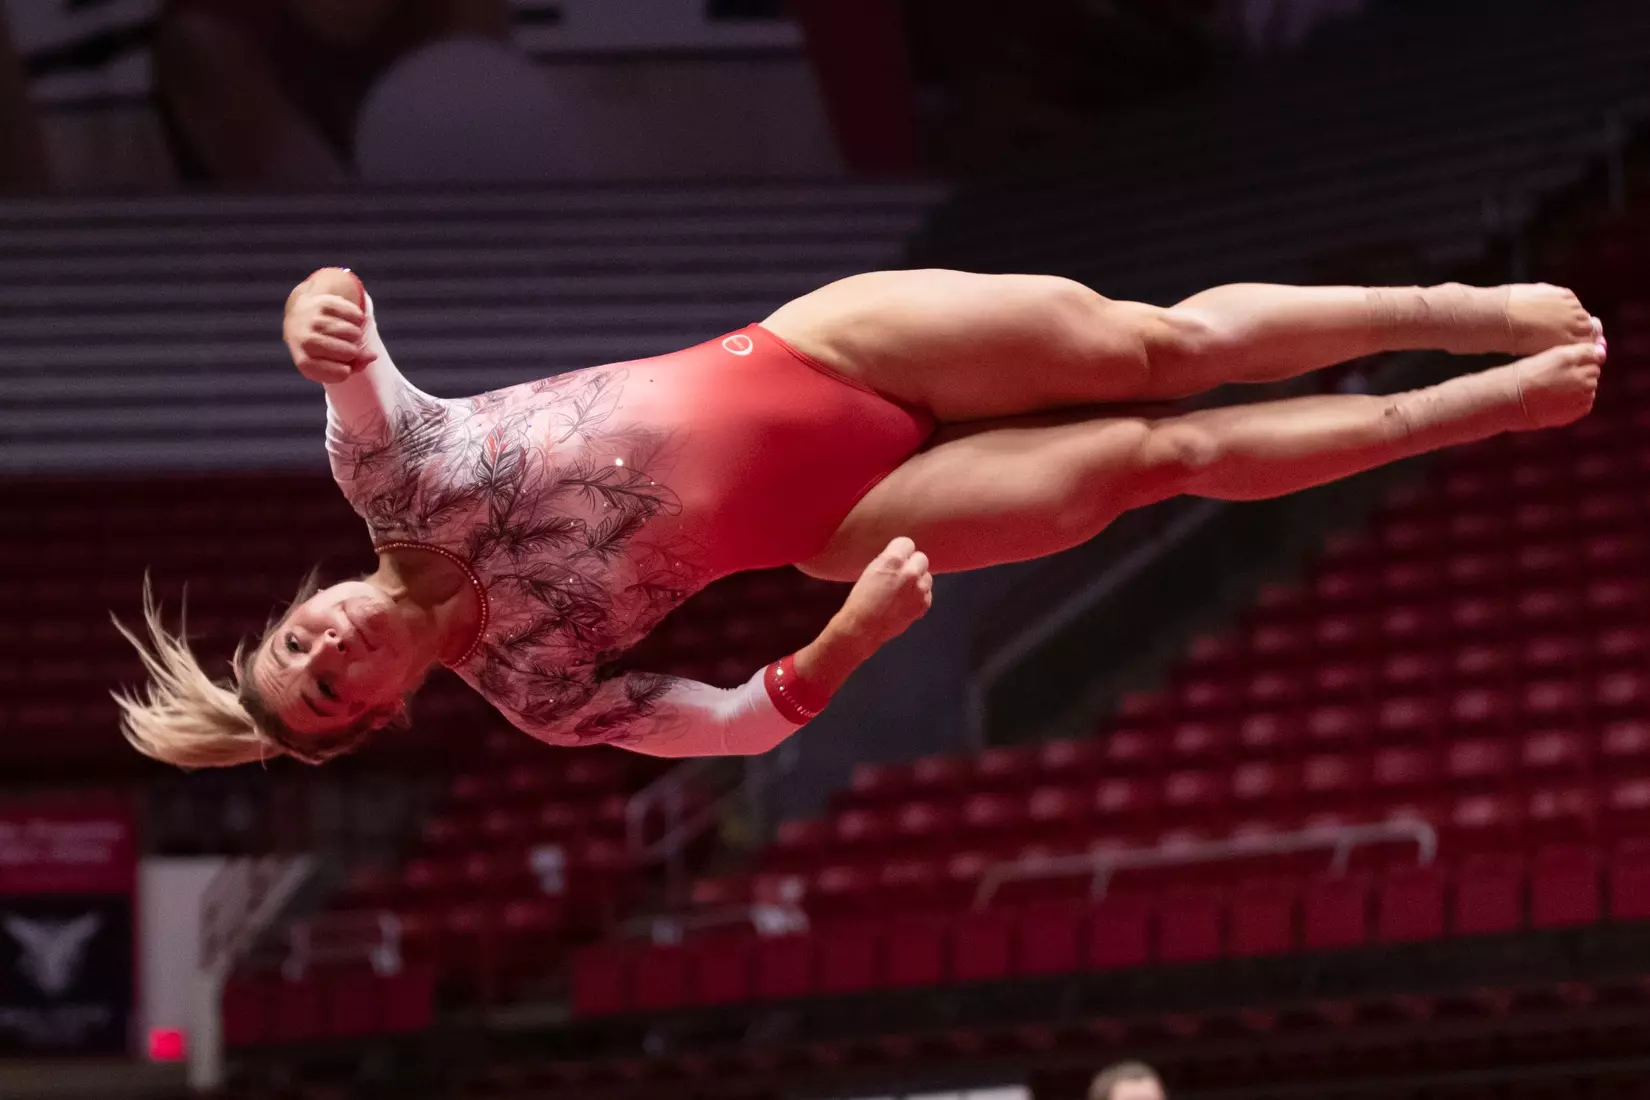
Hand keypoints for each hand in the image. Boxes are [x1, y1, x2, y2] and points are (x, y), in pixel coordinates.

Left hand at [284, 268, 374, 383]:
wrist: (298, 317)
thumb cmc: (321, 348)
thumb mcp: (332, 363)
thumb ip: (355, 365)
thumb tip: (373, 355)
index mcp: (305, 362)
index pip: (338, 373)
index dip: (347, 371)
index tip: (346, 368)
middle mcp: (305, 341)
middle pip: (347, 352)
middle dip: (355, 352)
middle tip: (352, 350)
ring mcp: (313, 321)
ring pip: (351, 332)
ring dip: (357, 335)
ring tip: (352, 336)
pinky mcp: (323, 304)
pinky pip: (354, 315)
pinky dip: (359, 319)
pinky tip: (353, 322)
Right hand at [837, 537, 933, 649]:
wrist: (863, 628)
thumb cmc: (861, 600)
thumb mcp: (872, 569)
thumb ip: (890, 559)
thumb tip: (903, 556)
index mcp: (893, 560)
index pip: (907, 543)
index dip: (901, 551)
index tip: (896, 558)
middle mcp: (910, 572)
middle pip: (921, 558)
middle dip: (912, 565)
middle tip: (900, 575)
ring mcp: (920, 590)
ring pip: (927, 575)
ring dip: (918, 580)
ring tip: (902, 590)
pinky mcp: (924, 604)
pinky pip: (928, 593)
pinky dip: (919, 596)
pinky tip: (905, 602)